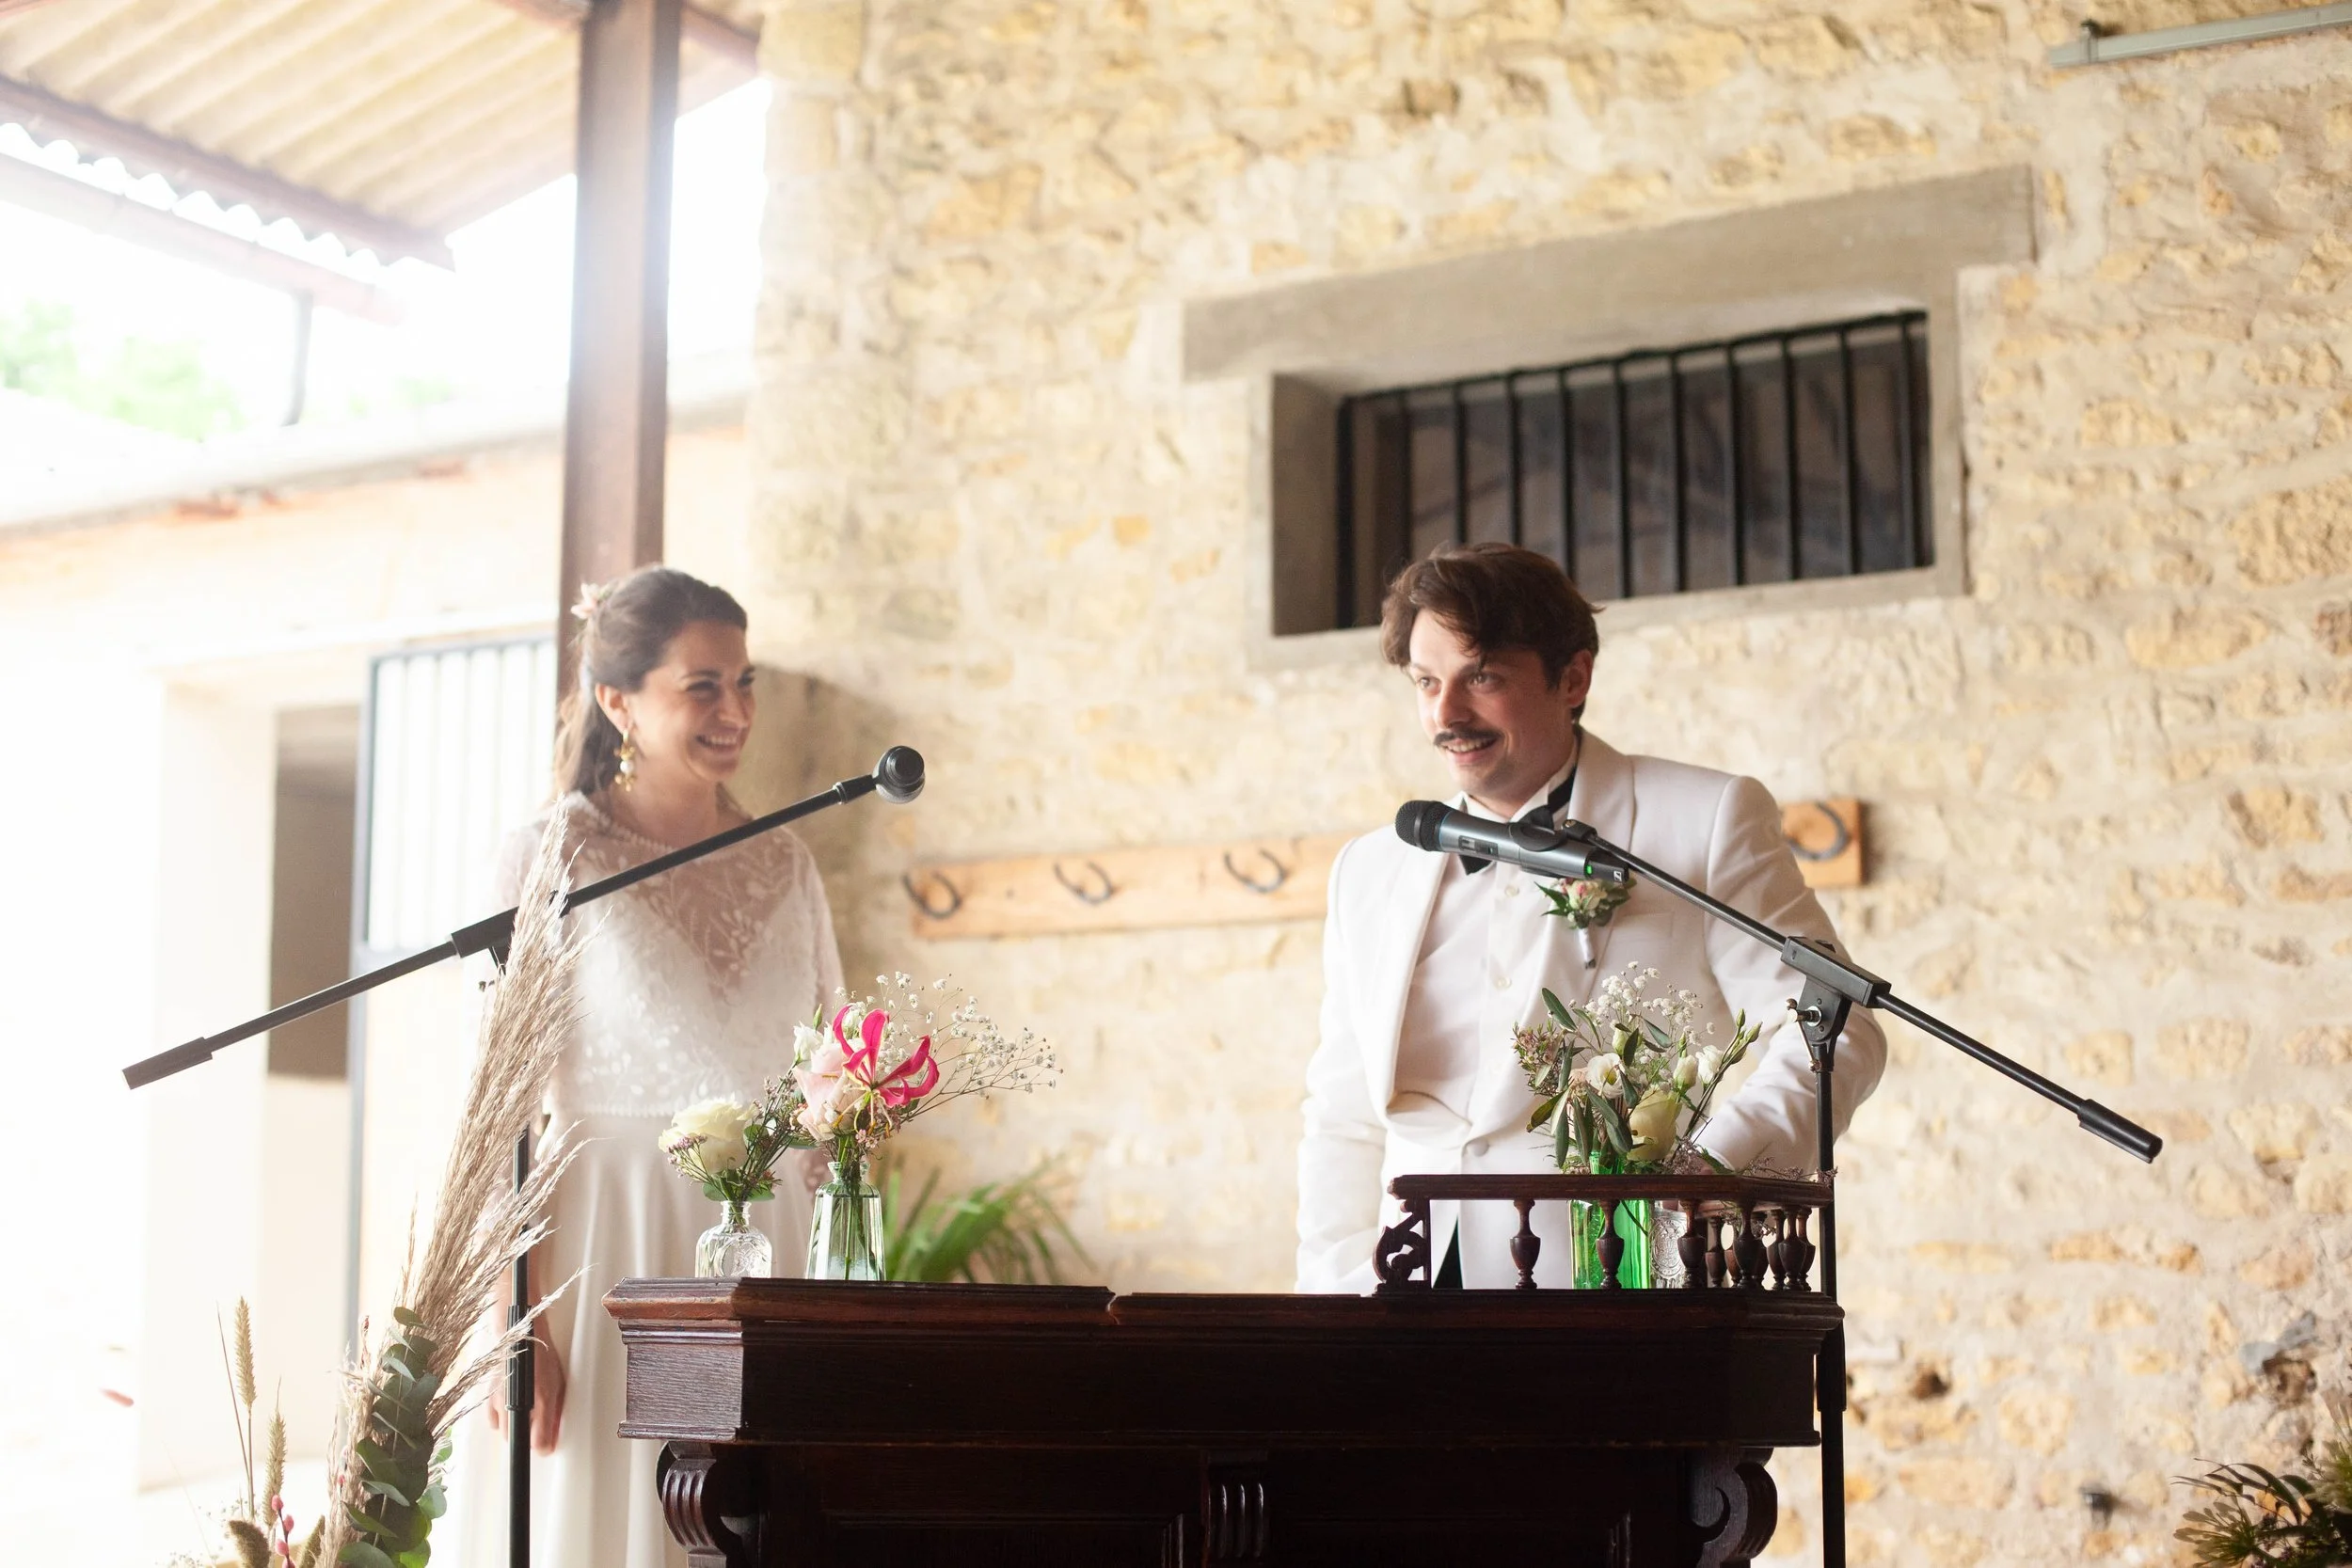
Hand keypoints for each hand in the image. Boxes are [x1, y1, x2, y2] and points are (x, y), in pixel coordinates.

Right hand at [484, 1336, 565, 1454]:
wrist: (519, 1338)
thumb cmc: (540, 1358)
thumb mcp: (557, 1384)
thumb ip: (555, 1412)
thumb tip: (554, 1434)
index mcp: (541, 1399)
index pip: (538, 1442)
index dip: (544, 1447)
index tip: (547, 1446)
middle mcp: (518, 1403)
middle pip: (519, 1442)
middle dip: (529, 1439)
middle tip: (538, 1428)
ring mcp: (500, 1402)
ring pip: (506, 1434)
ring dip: (516, 1430)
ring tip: (525, 1415)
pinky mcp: (489, 1399)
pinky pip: (494, 1423)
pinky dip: (502, 1421)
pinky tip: (511, 1411)